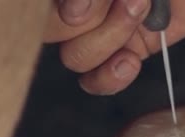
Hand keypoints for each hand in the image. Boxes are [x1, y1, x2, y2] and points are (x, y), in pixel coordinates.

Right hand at [44, 0, 184, 94]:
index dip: (62, 8)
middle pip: (51, 31)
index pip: (39, 7)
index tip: (82, 9)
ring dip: (112, 35)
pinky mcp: (127, 52)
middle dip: (94, 19)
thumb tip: (72, 14)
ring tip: (144, 8)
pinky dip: (111, 77)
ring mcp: (99, 30)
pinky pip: (96, 81)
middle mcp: (76, 7)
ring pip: (75, 57)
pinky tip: (131, 60)